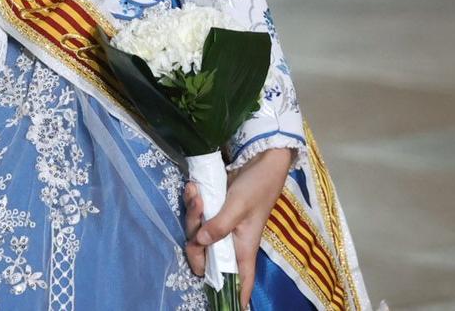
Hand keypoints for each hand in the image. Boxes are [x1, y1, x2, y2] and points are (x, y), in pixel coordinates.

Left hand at [183, 146, 296, 299]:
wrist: (261, 159)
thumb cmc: (257, 186)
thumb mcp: (238, 206)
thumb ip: (219, 226)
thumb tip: (199, 242)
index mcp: (243, 248)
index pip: (242, 281)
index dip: (236, 296)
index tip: (229, 307)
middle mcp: (231, 241)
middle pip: (206, 256)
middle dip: (193, 240)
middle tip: (195, 214)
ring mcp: (221, 226)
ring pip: (197, 233)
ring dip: (192, 213)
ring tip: (194, 192)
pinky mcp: (214, 211)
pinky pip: (197, 214)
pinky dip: (193, 202)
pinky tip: (193, 187)